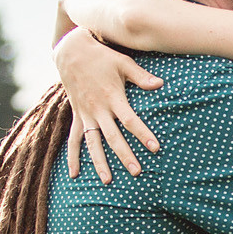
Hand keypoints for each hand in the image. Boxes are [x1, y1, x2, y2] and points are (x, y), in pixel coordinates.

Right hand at [54, 28, 162, 182]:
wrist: (71, 52)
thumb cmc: (102, 56)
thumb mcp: (123, 62)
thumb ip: (141, 76)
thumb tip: (161, 84)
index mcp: (112, 97)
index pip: (130, 120)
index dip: (143, 134)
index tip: (155, 148)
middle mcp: (98, 109)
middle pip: (113, 137)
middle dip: (125, 155)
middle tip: (137, 172)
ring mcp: (86, 114)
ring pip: (93, 143)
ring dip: (99, 162)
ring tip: (108, 181)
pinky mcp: (77, 116)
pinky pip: (73, 139)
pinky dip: (72, 156)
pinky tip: (74, 174)